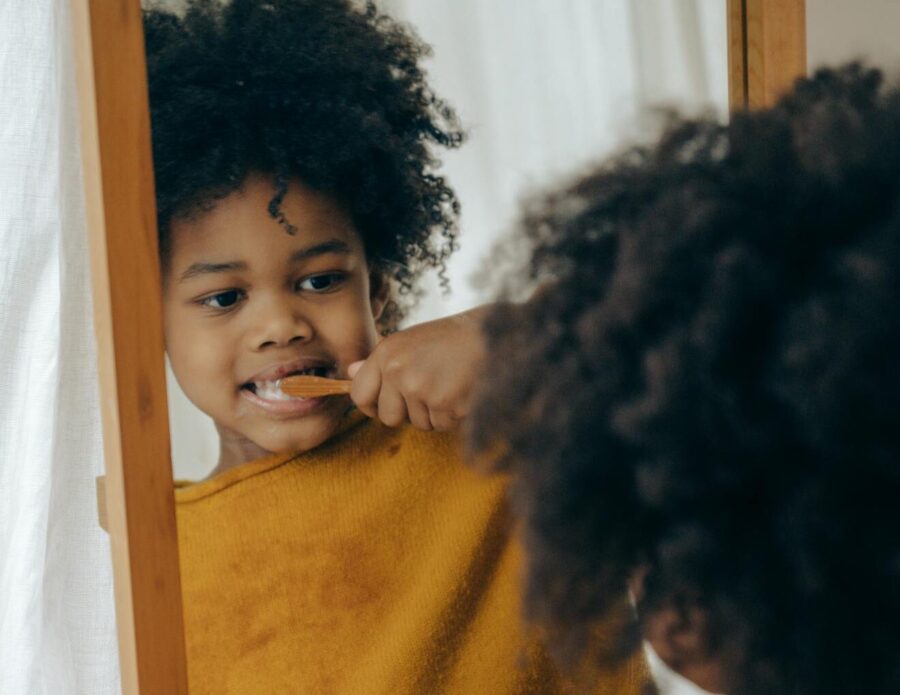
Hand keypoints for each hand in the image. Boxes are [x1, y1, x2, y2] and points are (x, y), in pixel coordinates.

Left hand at [348, 305, 488, 430]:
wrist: (492, 335)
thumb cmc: (451, 339)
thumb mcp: (410, 341)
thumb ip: (380, 361)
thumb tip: (350, 373)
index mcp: (386, 353)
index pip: (359, 395)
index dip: (372, 405)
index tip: (385, 405)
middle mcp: (398, 371)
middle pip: (388, 417)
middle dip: (407, 413)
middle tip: (429, 390)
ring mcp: (420, 388)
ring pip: (418, 424)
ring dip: (434, 413)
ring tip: (450, 384)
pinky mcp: (444, 404)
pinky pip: (441, 425)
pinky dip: (453, 416)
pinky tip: (462, 391)